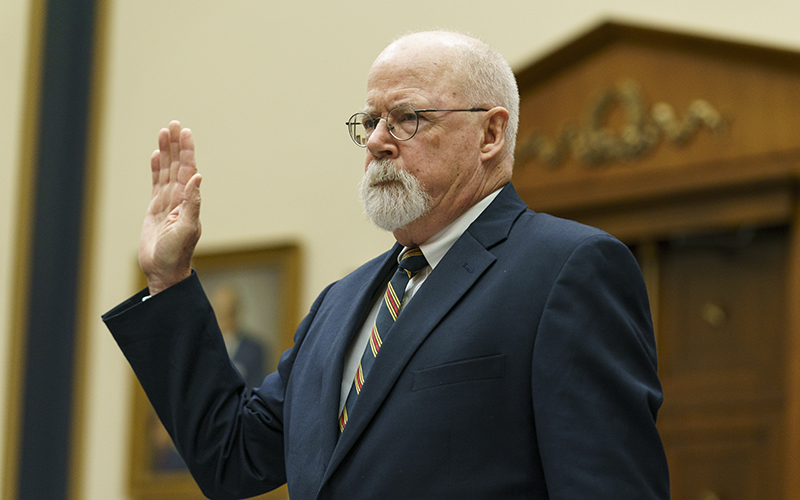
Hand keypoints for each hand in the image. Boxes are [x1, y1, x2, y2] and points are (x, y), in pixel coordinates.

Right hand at [138, 121, 201, 294]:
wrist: (163, 271)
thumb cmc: (177, 254)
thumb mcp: (187, 228)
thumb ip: (192, 202)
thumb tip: (198, 177)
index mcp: (189, 201)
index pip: (188, 170)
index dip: (187, 151)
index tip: (185, 132)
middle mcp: (180, 199)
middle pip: (177, 165)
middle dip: (176, 145)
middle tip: (174, 124)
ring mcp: (167, 203)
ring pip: (166, 171)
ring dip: (166, 152)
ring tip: (164, 132)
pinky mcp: (155, 209)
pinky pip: (156, 183)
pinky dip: (156, 169)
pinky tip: (156, 155)